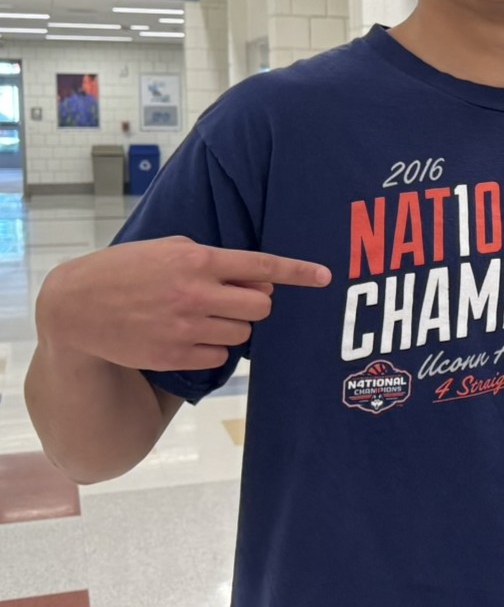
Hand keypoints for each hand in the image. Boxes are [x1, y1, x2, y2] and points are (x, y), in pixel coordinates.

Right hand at [38, 236, 330, 371]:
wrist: (75, 307)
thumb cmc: (126, 270)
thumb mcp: (167, 248)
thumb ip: (212, 258)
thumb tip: (256, 280)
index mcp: (196, 260)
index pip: (260, 266)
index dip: (298, 272)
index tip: (325, 276)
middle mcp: (195, 293)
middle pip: (260, 309)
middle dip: (254, 306)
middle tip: (231, 301)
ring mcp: (185, 327)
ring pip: (243, 336)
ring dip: (233, 328)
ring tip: (201, 318)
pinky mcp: (174, 356)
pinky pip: (220, 358)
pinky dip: (212, 350)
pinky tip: (186, 337)